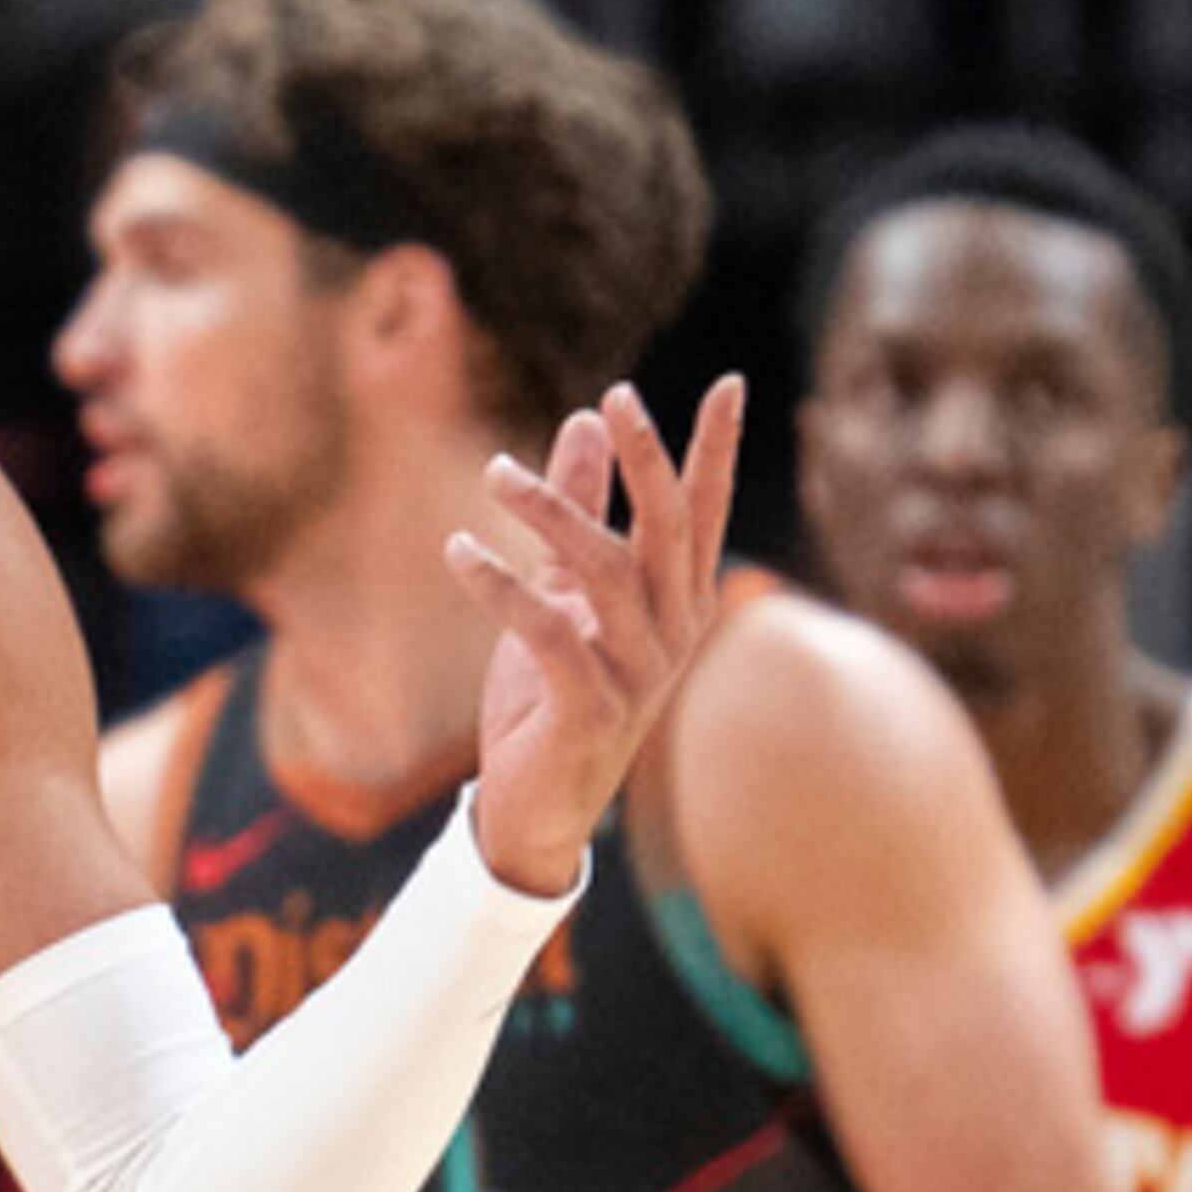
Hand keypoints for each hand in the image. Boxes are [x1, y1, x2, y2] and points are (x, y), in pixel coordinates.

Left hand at [449, 379, 744, 901]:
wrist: (534, 809)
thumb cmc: (552, 696)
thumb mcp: (564, 592)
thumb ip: (581, 507)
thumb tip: (585, 420)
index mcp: (676, 603)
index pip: (702, 513)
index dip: (715, 450)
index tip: (730, 382)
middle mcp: (671, 633)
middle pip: (670, 529)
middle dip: (649, 458)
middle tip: (619, 394)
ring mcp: (637, 675)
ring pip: (607, 571)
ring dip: (551, 513)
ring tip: (496, 473)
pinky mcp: (589, 711)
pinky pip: (549, 634)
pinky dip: (501, 587)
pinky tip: (461, 550)